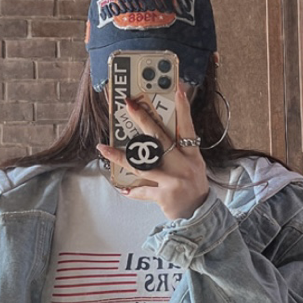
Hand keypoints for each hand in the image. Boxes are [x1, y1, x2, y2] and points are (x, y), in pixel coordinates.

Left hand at [97, 85, 209, 221]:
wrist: (198, 215)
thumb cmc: (192, 187)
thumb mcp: (192, 166)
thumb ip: (179, 151)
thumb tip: (154, 135)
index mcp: (192, 155)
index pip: (188, 127)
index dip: (183, 107)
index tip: (177, 88)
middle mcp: (185, 165)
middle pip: (160, 139)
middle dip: (143, 120)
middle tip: (129, 105)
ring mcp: (175, 180)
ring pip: (143, 165)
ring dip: (120, 156)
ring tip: (104, 149)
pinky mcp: (166, 195)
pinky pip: (144, 190)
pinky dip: (133, 190)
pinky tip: (123, 188)